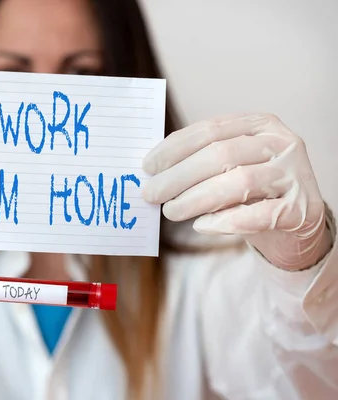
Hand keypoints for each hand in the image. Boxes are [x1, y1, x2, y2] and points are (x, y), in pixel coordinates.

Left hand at [142, 113, 331, 270]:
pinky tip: (202, 226)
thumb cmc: (252, 191)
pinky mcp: (300, 209)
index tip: (148, 166)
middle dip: (178, 176)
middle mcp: (281, 143)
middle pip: (220, 155)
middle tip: (152, 194)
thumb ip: (199, 161)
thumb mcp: (230, 166)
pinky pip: (258, 215)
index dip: (174, 148)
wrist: (296, 223)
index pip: (210, 130)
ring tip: (171, 211)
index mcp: (260, 124)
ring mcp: (294, 175)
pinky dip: (225, 222)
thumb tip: (153, 171)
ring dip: (196, 199)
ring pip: (238, 182)